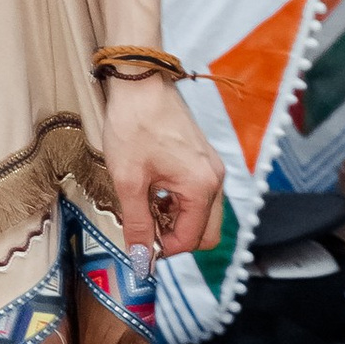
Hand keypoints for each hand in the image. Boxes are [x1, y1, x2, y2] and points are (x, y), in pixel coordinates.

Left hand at [99, 73, 223, 257]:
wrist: (140, 83)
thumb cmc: (134, 125)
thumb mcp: (129, 181)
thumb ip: (138, 224)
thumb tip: (141, 260)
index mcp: (202, 187)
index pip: (191, 239)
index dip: (163, 250)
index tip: (138, 247)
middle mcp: (215, 179)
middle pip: (206, 233)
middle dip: (175, 238)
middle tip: (144, 232)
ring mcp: (212, 168)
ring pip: (202, 215)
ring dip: (175, 221)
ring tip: (144, 209)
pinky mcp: (203, 159)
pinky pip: (199, 195)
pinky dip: (179, 204)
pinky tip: (153, 194)